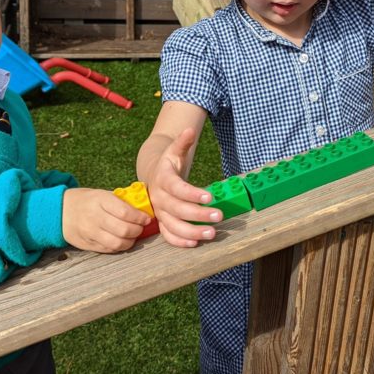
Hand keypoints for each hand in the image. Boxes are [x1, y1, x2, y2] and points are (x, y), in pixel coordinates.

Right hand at [61, 188, 151, 252]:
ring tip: (133, 235)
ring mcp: (91, 232)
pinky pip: (110, 250)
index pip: (125, 212)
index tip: (146, 218)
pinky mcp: (88, 244)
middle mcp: (95, 217)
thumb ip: (121, 202)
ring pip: (118, 243)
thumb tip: (144, 209)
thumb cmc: (87, 201)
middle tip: (141, 227)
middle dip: (138, 230)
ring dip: (131, 241)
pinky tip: (122, 240)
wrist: (61, 211)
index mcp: (100, 200)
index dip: (140, 217)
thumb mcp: (102, 195)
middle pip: (124, 229)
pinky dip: (120, 246)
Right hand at [146, 127, 222, 247]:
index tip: (210, 197)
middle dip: (198, 215)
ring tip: (212, 234)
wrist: (154, 177)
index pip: (177, 188)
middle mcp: (159, 198)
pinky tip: (196, 243)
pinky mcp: (162, 223)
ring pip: (173, 226)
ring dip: (192, 232)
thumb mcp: (174, 151)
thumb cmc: (168, 165)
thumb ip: (182, 141)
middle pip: (177, 209)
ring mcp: (160, 212)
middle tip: (219, 216)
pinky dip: (180, 241)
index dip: (192, 193)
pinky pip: (168, 235)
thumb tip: (190, 130)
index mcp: (163, 179)